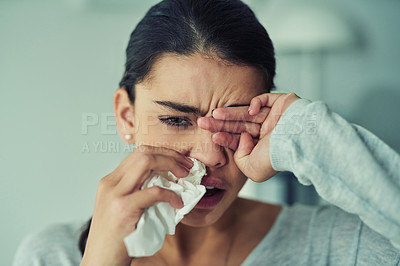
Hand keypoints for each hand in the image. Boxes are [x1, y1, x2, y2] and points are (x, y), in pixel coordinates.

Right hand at [81, 146, 192, 265]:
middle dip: (170, 155)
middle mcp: (110, 183)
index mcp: (110, 180)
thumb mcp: (123, 208)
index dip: (163, 152)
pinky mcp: (123, 208)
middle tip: (187, 166)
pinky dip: (171, 194)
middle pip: (143, 152)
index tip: (180, 161)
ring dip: (171, 165)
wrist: (101, 261)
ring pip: (146, 162)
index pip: (138, 153)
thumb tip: (169, 183)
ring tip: (185, 176)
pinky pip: (154, 192)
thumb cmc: (117, 238)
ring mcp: (115, 194)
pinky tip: (178, 203)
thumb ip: (139, 192)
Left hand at [197, 92, 299, 181]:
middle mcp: (269, 131)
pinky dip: (255, 103)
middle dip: (220, 124)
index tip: (212, 137)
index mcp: (263, 146)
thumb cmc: (277, 157)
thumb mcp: (251, 169)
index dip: (225, 138)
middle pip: (239, 125)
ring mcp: (275, 117)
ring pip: (247, 113)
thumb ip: (240, 157)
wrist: (300, 142)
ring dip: (230, 113)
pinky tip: (250, 110)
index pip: (240, 139)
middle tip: (202, 122)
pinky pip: (265, 99)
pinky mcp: (282, 103)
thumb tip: (241, 139)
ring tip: (214, 114)